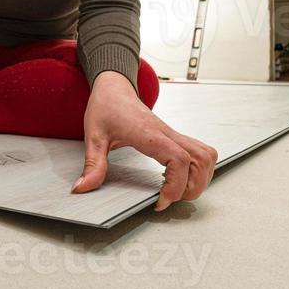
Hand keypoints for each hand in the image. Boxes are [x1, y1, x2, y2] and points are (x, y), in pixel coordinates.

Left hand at [71, 72, 217, 210]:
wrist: (113, 87)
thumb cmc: (106, 106)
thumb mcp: (93, 137)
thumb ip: (92, 164)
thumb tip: (83, 188)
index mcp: (148, 133)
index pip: (178, 160)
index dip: (176, 186)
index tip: (160, 201)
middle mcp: (166, 133)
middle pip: (200, 160)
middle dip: (192, 187)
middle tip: (170, 199)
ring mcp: (173, 133)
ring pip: (205, 155)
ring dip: (200, 177)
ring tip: (178, 191)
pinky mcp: (174, 136)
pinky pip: (199, 151)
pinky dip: (198, 168)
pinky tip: (178, 177)